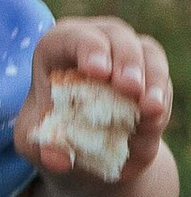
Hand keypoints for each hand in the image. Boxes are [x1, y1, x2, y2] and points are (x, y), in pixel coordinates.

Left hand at [14, 16, 173, 179]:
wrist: (83, 152)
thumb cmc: (51, 134)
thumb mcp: (35, 142)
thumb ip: (42, 146)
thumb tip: (56, 159)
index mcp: (57, 48)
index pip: (71, 37)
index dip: (87, 49)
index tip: (96, 71)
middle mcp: (96, 42)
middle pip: (115, 36)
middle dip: (125, 60)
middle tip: (128, 87)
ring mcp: (128, 55)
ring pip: (147, 53)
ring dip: (150, 78)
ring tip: (148, 106)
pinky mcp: (151, 76)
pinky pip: (161, 80)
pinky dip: (159, 97)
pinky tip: (154, 115)